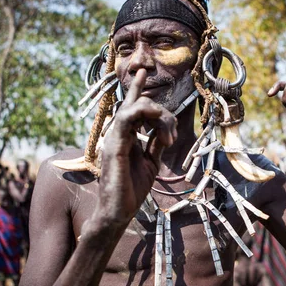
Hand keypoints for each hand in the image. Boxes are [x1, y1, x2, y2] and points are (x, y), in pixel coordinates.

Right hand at [95, 69, 176, 225]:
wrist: (118, 212)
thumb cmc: (131, 189)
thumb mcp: (151, 162)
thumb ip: (156, 144)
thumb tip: (165, 131)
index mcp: (126, 136)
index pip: (132, 106)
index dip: (137, 88)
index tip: (143, 72)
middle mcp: (117, 133)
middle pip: (139, 105)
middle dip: (163, 114)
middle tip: (172, 137)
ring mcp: (113, 138)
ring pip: (133, 108)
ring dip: (156, 115)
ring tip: (168, 133)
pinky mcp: (113, 146)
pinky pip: (125, 118)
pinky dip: (143, 115)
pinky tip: (158, 128)